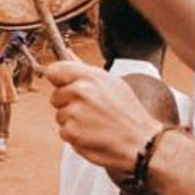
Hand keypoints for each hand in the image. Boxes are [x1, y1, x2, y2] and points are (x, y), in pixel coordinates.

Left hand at [45, 60, 159, 169]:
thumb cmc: (127, 112)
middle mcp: (81, 91)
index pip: (54, 70)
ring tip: (95, 124)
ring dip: (72, 121)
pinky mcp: (72, 132)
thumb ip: (85, 69)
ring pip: (60, 115)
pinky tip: (92, 135)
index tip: (65, 87)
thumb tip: (67, 53)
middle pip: (55, 96)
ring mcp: (75, 112)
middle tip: (91, 111)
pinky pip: (63, 132)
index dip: (58, 80)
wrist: (140, 141)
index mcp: (90, 76)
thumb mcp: (112, 83)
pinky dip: (75, 136)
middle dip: (68, 104)